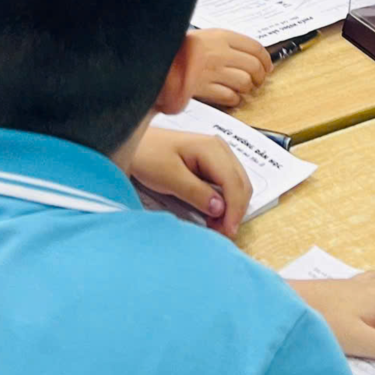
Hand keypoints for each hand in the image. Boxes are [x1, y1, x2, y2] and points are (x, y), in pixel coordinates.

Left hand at [129, 127, 250, 237]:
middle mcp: (220, 149)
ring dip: (231, 207)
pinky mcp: (211, 162)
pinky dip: (224, 201)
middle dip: (235, 211)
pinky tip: (212, 213)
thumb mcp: (169, 177)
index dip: (235, 210)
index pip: (234, 183)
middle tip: (220, 233)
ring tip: (215, 226)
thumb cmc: (147, 156)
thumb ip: (196, 192)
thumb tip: (220, 209)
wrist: (133, 142)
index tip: (227, 232)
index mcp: (212, 148)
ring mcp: (218, 154)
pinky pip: (226, 184)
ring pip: (237, 185)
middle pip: (241, 184)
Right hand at [186, 29, 272, 108]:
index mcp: (221, 36)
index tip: (267, 67)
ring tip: (243, 89)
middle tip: (258, 81)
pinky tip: (231, 96)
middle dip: (260, 76)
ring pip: (244, 82)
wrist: (158, 62)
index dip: (265, 59)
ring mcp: (212, 71)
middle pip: (253, 66)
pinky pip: (230, 97)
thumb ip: (227, 44)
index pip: (255, 47)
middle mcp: (219, 52)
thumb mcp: (205, 37)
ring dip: (247, 88)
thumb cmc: (182, 50)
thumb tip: (253, 57)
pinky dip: (234, 99)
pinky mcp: (204, 88)